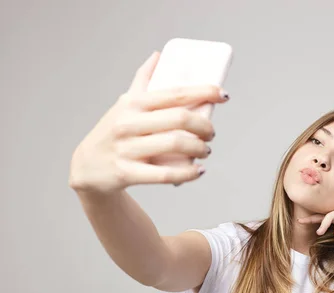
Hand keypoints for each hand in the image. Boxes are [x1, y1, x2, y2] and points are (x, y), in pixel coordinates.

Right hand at [68, 51, 229, 193]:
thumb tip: (158, 55)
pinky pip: (164, 174)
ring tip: (205, 150)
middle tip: (211, 133)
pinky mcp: (126, 173)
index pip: (175, 93)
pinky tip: (198, 171)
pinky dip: (187, 173)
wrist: (87, 168)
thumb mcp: (124, 104)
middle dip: (204, 126)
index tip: (223, 95)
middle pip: (179, 119)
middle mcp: (128, 123)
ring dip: (199, 148)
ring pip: (174, 145)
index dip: (203, 92)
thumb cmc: (113, 132)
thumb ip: (142, 80)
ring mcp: (126, 149)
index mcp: (132, 103)